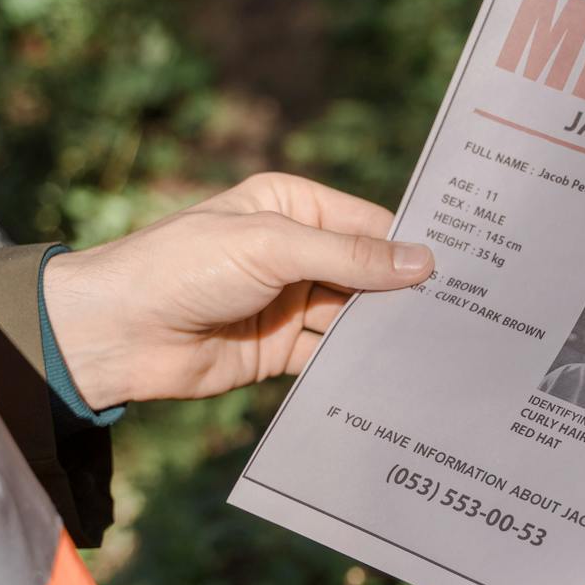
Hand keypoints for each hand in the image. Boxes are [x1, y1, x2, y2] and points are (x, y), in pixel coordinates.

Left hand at [42, 172, 433, 408]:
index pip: (370, 224)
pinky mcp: (280, 352)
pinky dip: (358, 367)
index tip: (466, 267)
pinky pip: (331, 358)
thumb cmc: (182, 268)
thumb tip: (422, 262)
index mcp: (292, 207)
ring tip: (443, 349)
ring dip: (386, 334)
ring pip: (354, 319)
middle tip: (469, 313)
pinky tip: (399, 377)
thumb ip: (348, 256)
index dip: (412, 245)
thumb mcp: (270, 247)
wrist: (115, 334)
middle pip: (368, 274)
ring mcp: (289, 304)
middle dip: (406, 294)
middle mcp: (295, 253)